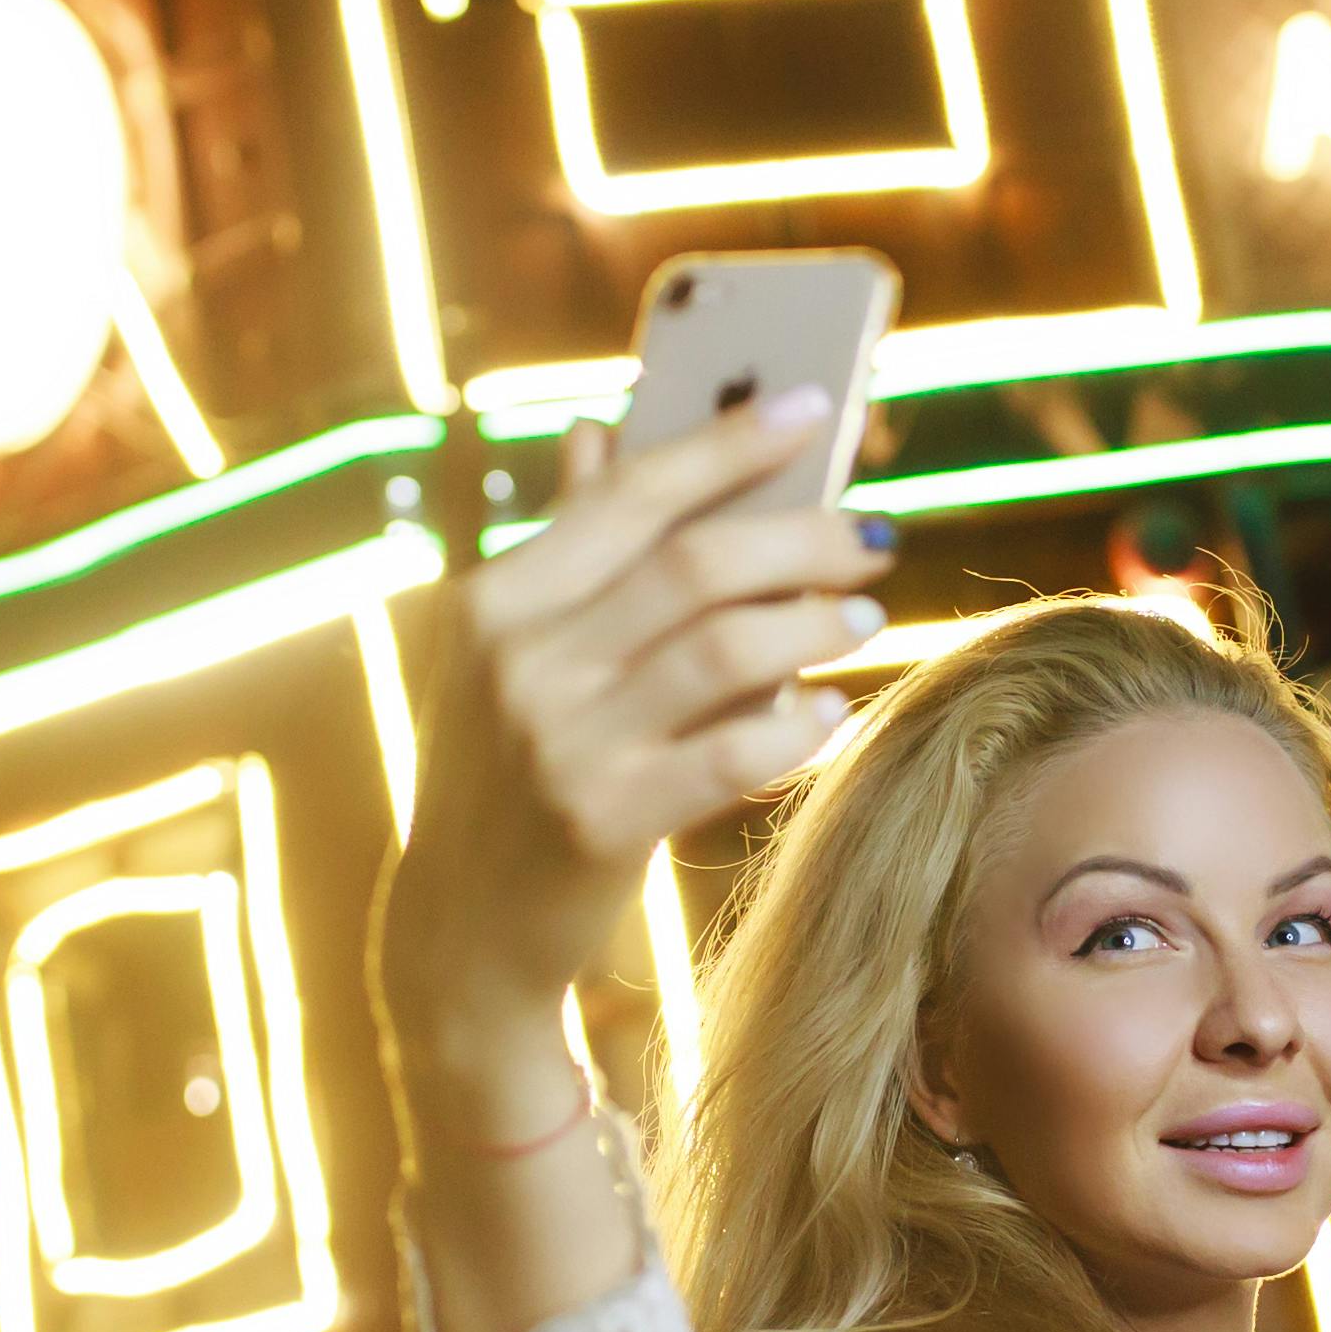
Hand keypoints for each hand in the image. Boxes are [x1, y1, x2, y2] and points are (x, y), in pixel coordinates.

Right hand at [371, 398, 893, 1145]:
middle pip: (697, 564)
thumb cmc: (505, 768)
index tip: (814, 405)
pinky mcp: (602, 820)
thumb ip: (564, 544)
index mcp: (495, 601)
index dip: (730, 443)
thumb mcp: (508, 655)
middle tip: (871, 537)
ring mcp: (558, 741)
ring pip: (730, 650)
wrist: (459, 927)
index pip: (633, 495)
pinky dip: (799, 726)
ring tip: (866, 618)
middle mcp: (519, 661)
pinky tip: (832, 712)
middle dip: (803, 539)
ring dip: (817, 625)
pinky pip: (734, 751)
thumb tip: (600, 432)